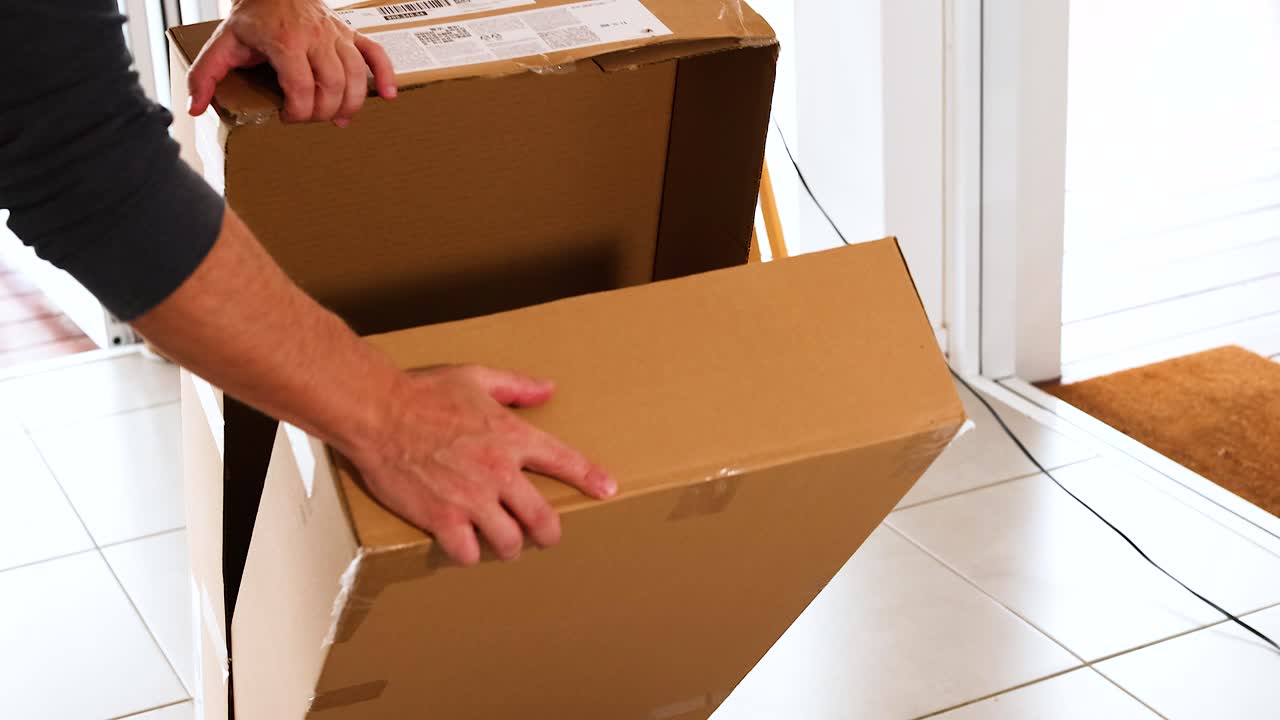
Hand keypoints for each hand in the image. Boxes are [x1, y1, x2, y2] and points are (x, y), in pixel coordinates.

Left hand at [187, 0, 396, 125]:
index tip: (287, 118)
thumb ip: (205, 75)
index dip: (298, 113)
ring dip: (351, 105)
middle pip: (333, 87)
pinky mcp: (350, 34)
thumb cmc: (252, 17)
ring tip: (339, 119)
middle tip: (309, 119)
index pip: (302, 89)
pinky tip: (387, 96)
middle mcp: (316, 38)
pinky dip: (386, 76)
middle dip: (322, 113)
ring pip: (357, 77)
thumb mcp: (222, 43)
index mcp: (285, 41)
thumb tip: (196, 108)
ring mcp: (337, 35)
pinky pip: (376, 54)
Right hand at [349, 365, 616, 565]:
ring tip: (502, 545)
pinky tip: (464, 548)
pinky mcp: (442, 519)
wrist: (378, 412)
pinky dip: (468, 554)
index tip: (607, 490)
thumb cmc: (423, 392)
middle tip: (544, 537)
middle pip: (544, 520)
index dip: (590, 478)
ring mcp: (472, 500)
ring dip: (508, 547)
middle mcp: (499, 472)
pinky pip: (467, 552)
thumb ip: (516, 386)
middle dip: (549, 535)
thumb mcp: (476, 377)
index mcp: (512, 436)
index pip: (565, 461)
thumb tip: (548, 389)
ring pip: (509, 542)